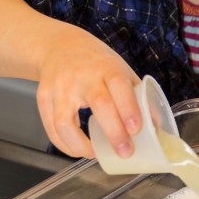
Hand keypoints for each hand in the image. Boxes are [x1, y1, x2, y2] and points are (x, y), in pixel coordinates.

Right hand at [36, 28, 141, 158]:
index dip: (128, 108)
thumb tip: (154, 126)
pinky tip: (78, 149)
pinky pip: (52, 128)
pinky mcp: (43, 98)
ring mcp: (60, 87)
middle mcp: (83, 76)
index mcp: (107, 67)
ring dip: (81, 145)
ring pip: (65, 122)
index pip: (119, 85)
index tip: (136, 129)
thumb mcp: (120, 69)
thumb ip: (137, 96)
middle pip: (98, 104)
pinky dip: (65, 145)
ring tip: (95, 154)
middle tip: (125, 151)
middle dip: (113, 132)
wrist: (60, 45)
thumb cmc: (96, 62)